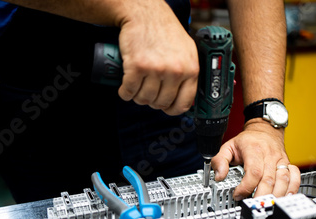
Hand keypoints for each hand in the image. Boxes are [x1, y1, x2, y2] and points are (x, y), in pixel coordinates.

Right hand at [117, 0, 198, 114]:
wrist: (145, 13)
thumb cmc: (164, 30)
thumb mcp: (187, 51)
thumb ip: (189, 72)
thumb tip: (186, 97)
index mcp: (190, 69)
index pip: (183, 103)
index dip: (171, 109)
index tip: (165, 108)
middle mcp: (175, 71)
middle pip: (161, 103)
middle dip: (151, 101)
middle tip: (147, 92)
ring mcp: (156, 69)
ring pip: (144, 99)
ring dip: (137, 97)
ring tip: (136, 88)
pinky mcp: (137, 67)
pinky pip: (129, 91)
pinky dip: (125, 93)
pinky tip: (125, 89)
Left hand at [212, 120, 300, 199]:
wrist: (265, 130)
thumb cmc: (248, 141)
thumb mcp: (228, 147)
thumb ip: (220, 161)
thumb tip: (218, 176)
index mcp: (254, 150)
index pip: (253, 172)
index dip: (246, 187)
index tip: (238, 194)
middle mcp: (269, 155)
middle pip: (268, 180)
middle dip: (260, 196)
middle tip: (252, 204)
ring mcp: (280, 160)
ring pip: (283, 180)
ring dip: (276, 195)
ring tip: (267, 204)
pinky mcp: (288, 164)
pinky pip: (295, 176)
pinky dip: (293, 188)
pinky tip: (286, 196)